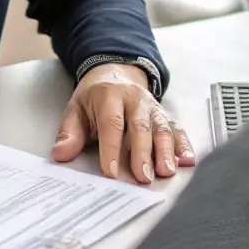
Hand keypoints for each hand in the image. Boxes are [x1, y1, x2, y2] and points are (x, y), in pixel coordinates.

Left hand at [51, 64, 193, 183]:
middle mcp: (134, 99)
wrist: (116, 71)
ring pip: (162, 127)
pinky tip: (187, 160)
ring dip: (166, 151)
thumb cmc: (95, 96)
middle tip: (143, 177)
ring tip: (166, 172)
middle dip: (142, 153)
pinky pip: (177, 128)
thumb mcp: (76, 108)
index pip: (111, 123)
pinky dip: (183, 144)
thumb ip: (70, 132)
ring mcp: (152, 107)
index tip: (111, 172)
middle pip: (140, 126)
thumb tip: (61, 154)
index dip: (111, 148)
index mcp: (109, 96)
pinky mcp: (164, 114)